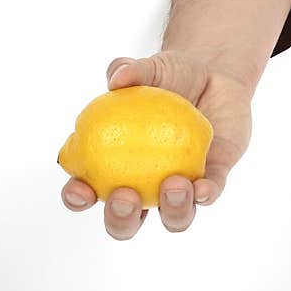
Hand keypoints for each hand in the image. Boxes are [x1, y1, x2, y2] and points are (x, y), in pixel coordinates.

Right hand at [60, 50, 252, 239]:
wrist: (213, 74)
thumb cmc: (170, 76)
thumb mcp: (149, 68)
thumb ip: (130, 69)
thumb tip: (116, 78)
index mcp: (114, 163)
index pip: (87, 190)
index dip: (77, 197)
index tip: (79, 189)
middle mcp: (144, 184)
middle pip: (127, 221)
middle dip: (121, 219)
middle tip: (124, 196)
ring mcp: (179, 187)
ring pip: (173, 218)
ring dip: (171, 210)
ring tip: (173, 184)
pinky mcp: (213, 180)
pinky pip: (209, 195)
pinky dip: (206, 195)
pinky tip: (204, 187)